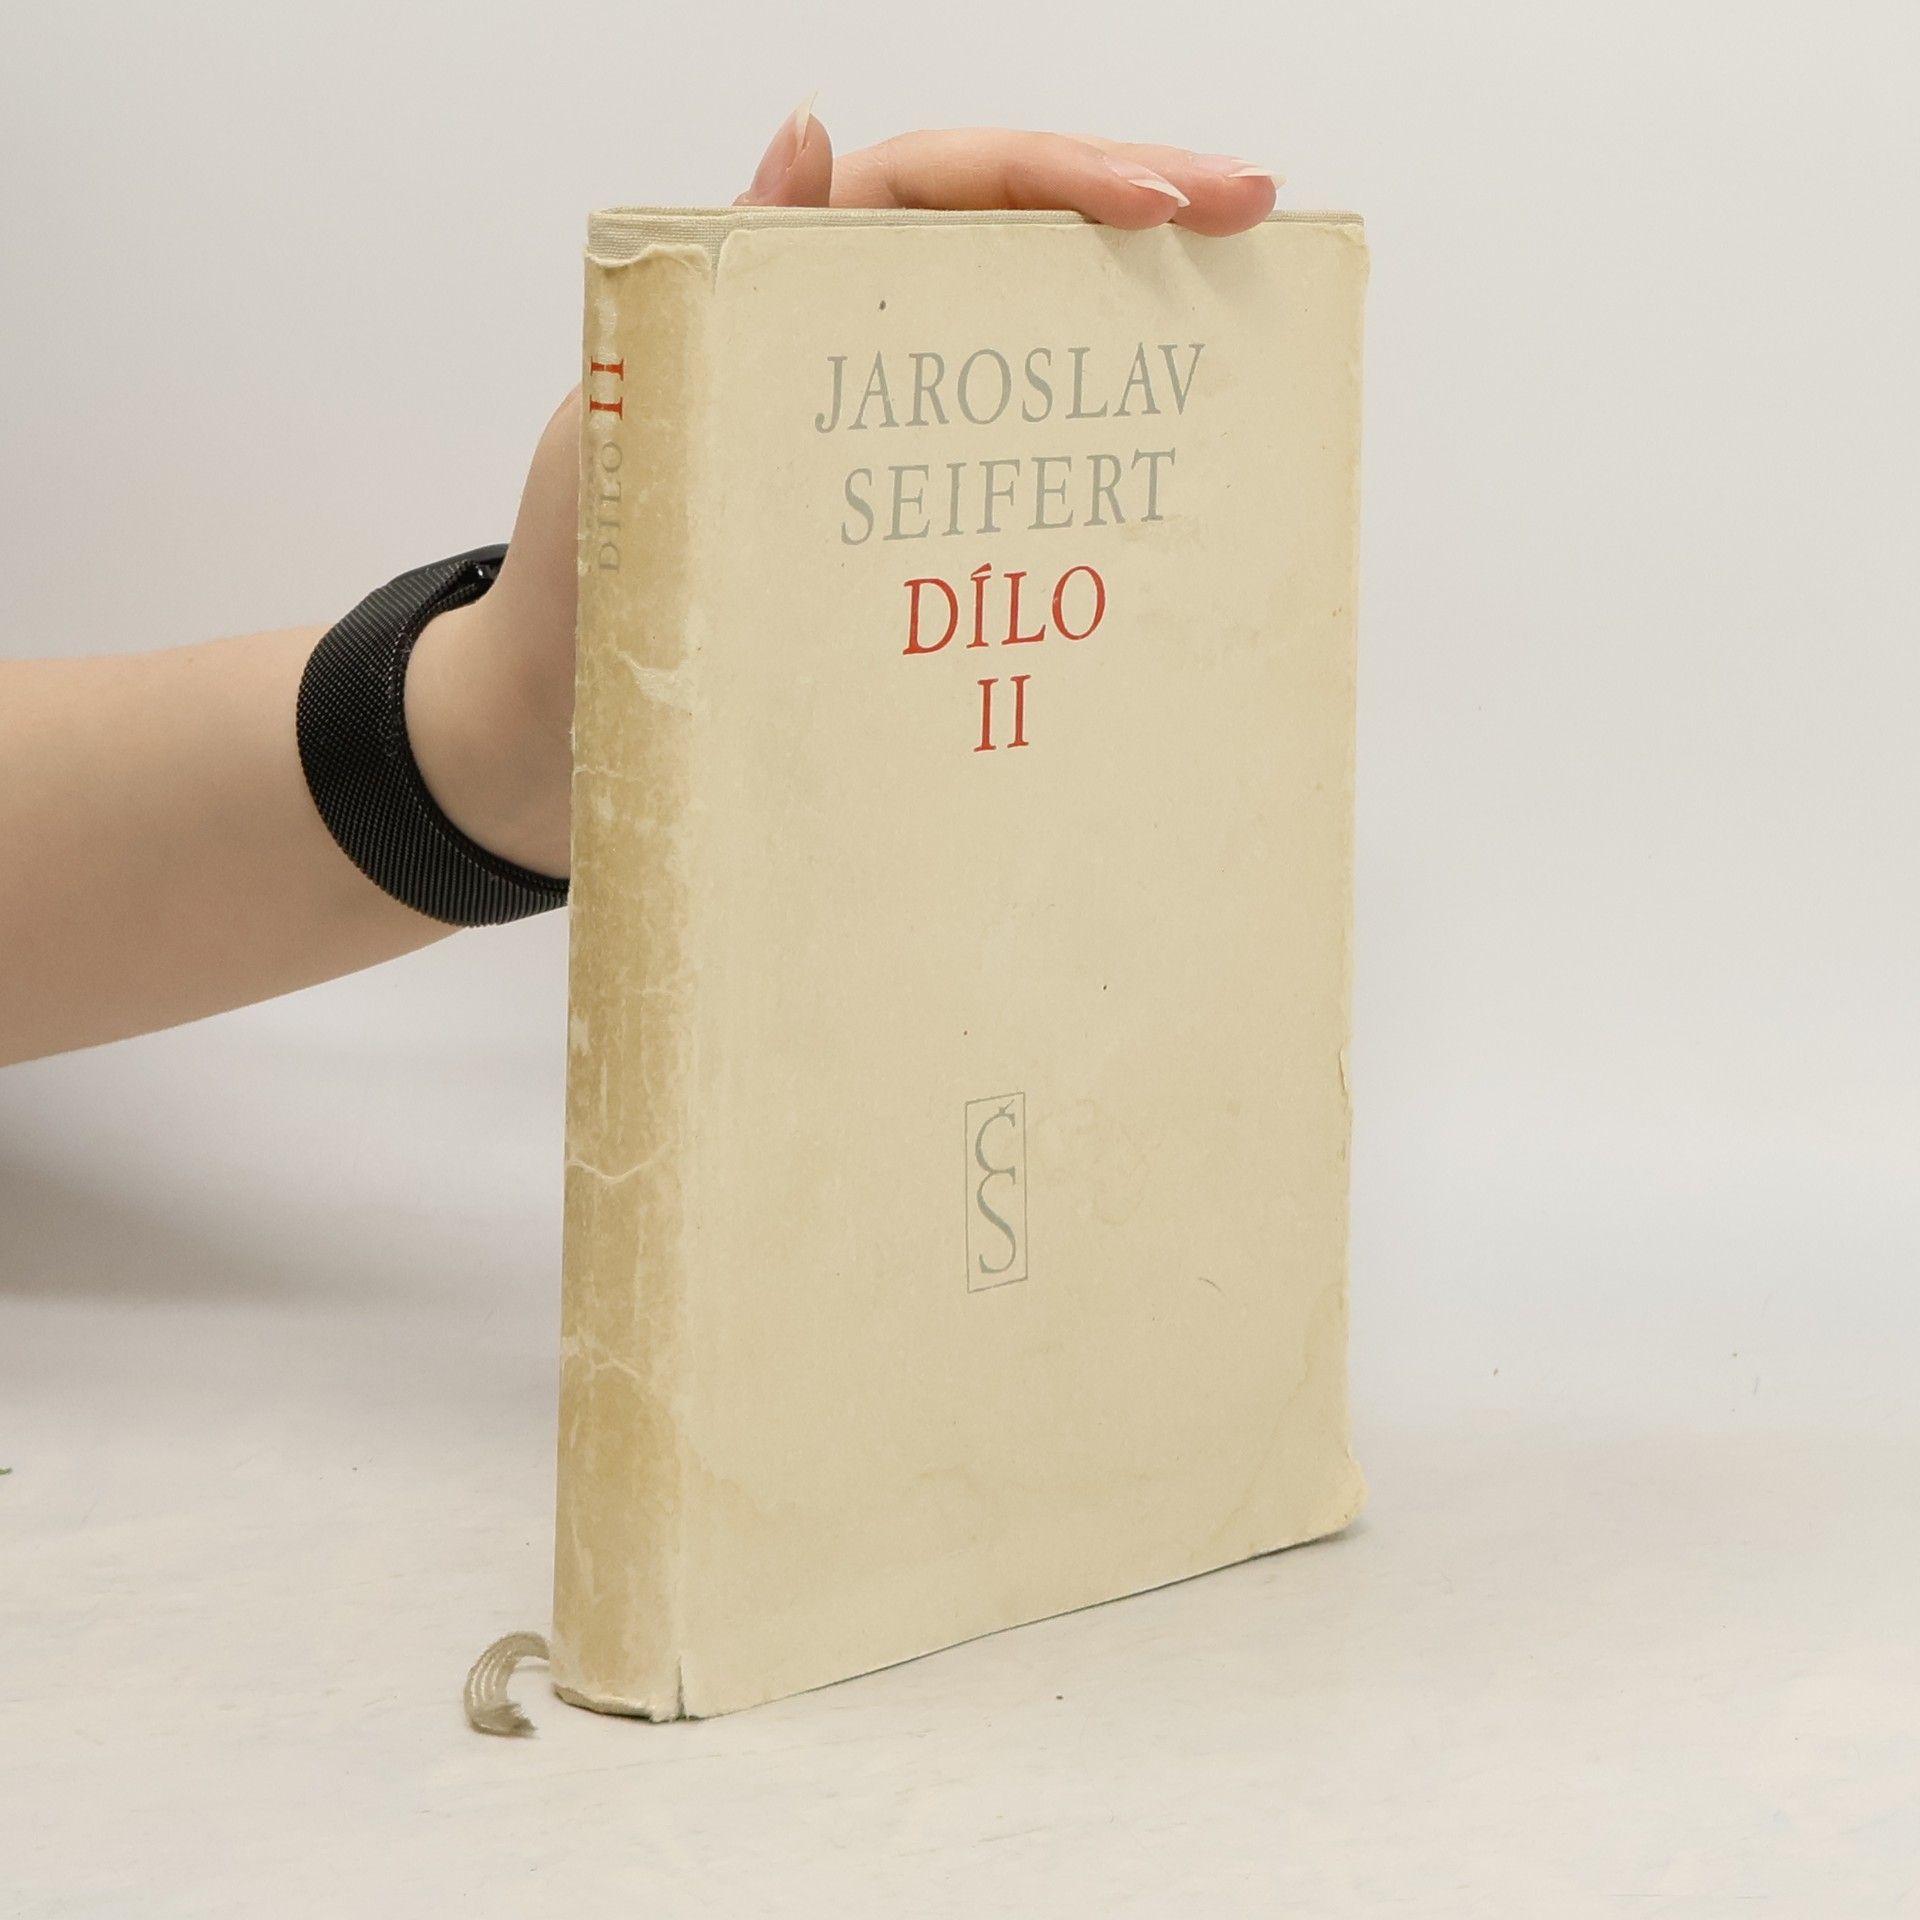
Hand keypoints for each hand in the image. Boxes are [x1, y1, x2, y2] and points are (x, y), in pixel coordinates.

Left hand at [406, 110, 1281, 879]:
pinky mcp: (897, 532)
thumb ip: (719, 275)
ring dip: (1127, 324)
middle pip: (1007, 243)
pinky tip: (1150, 481)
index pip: (940, 185)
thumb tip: (807, 127)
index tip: (1171, 200)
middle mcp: (843, 347)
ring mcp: (881, 440)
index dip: (1061, 175)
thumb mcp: (633, 411)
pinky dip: (1077, 463)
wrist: (565, 733)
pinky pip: (1000, 474)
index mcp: (778, 286)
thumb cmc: (580, 578)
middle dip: (1137, 212)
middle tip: (1259, 212)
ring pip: (1020, 350)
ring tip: (1236, 317)